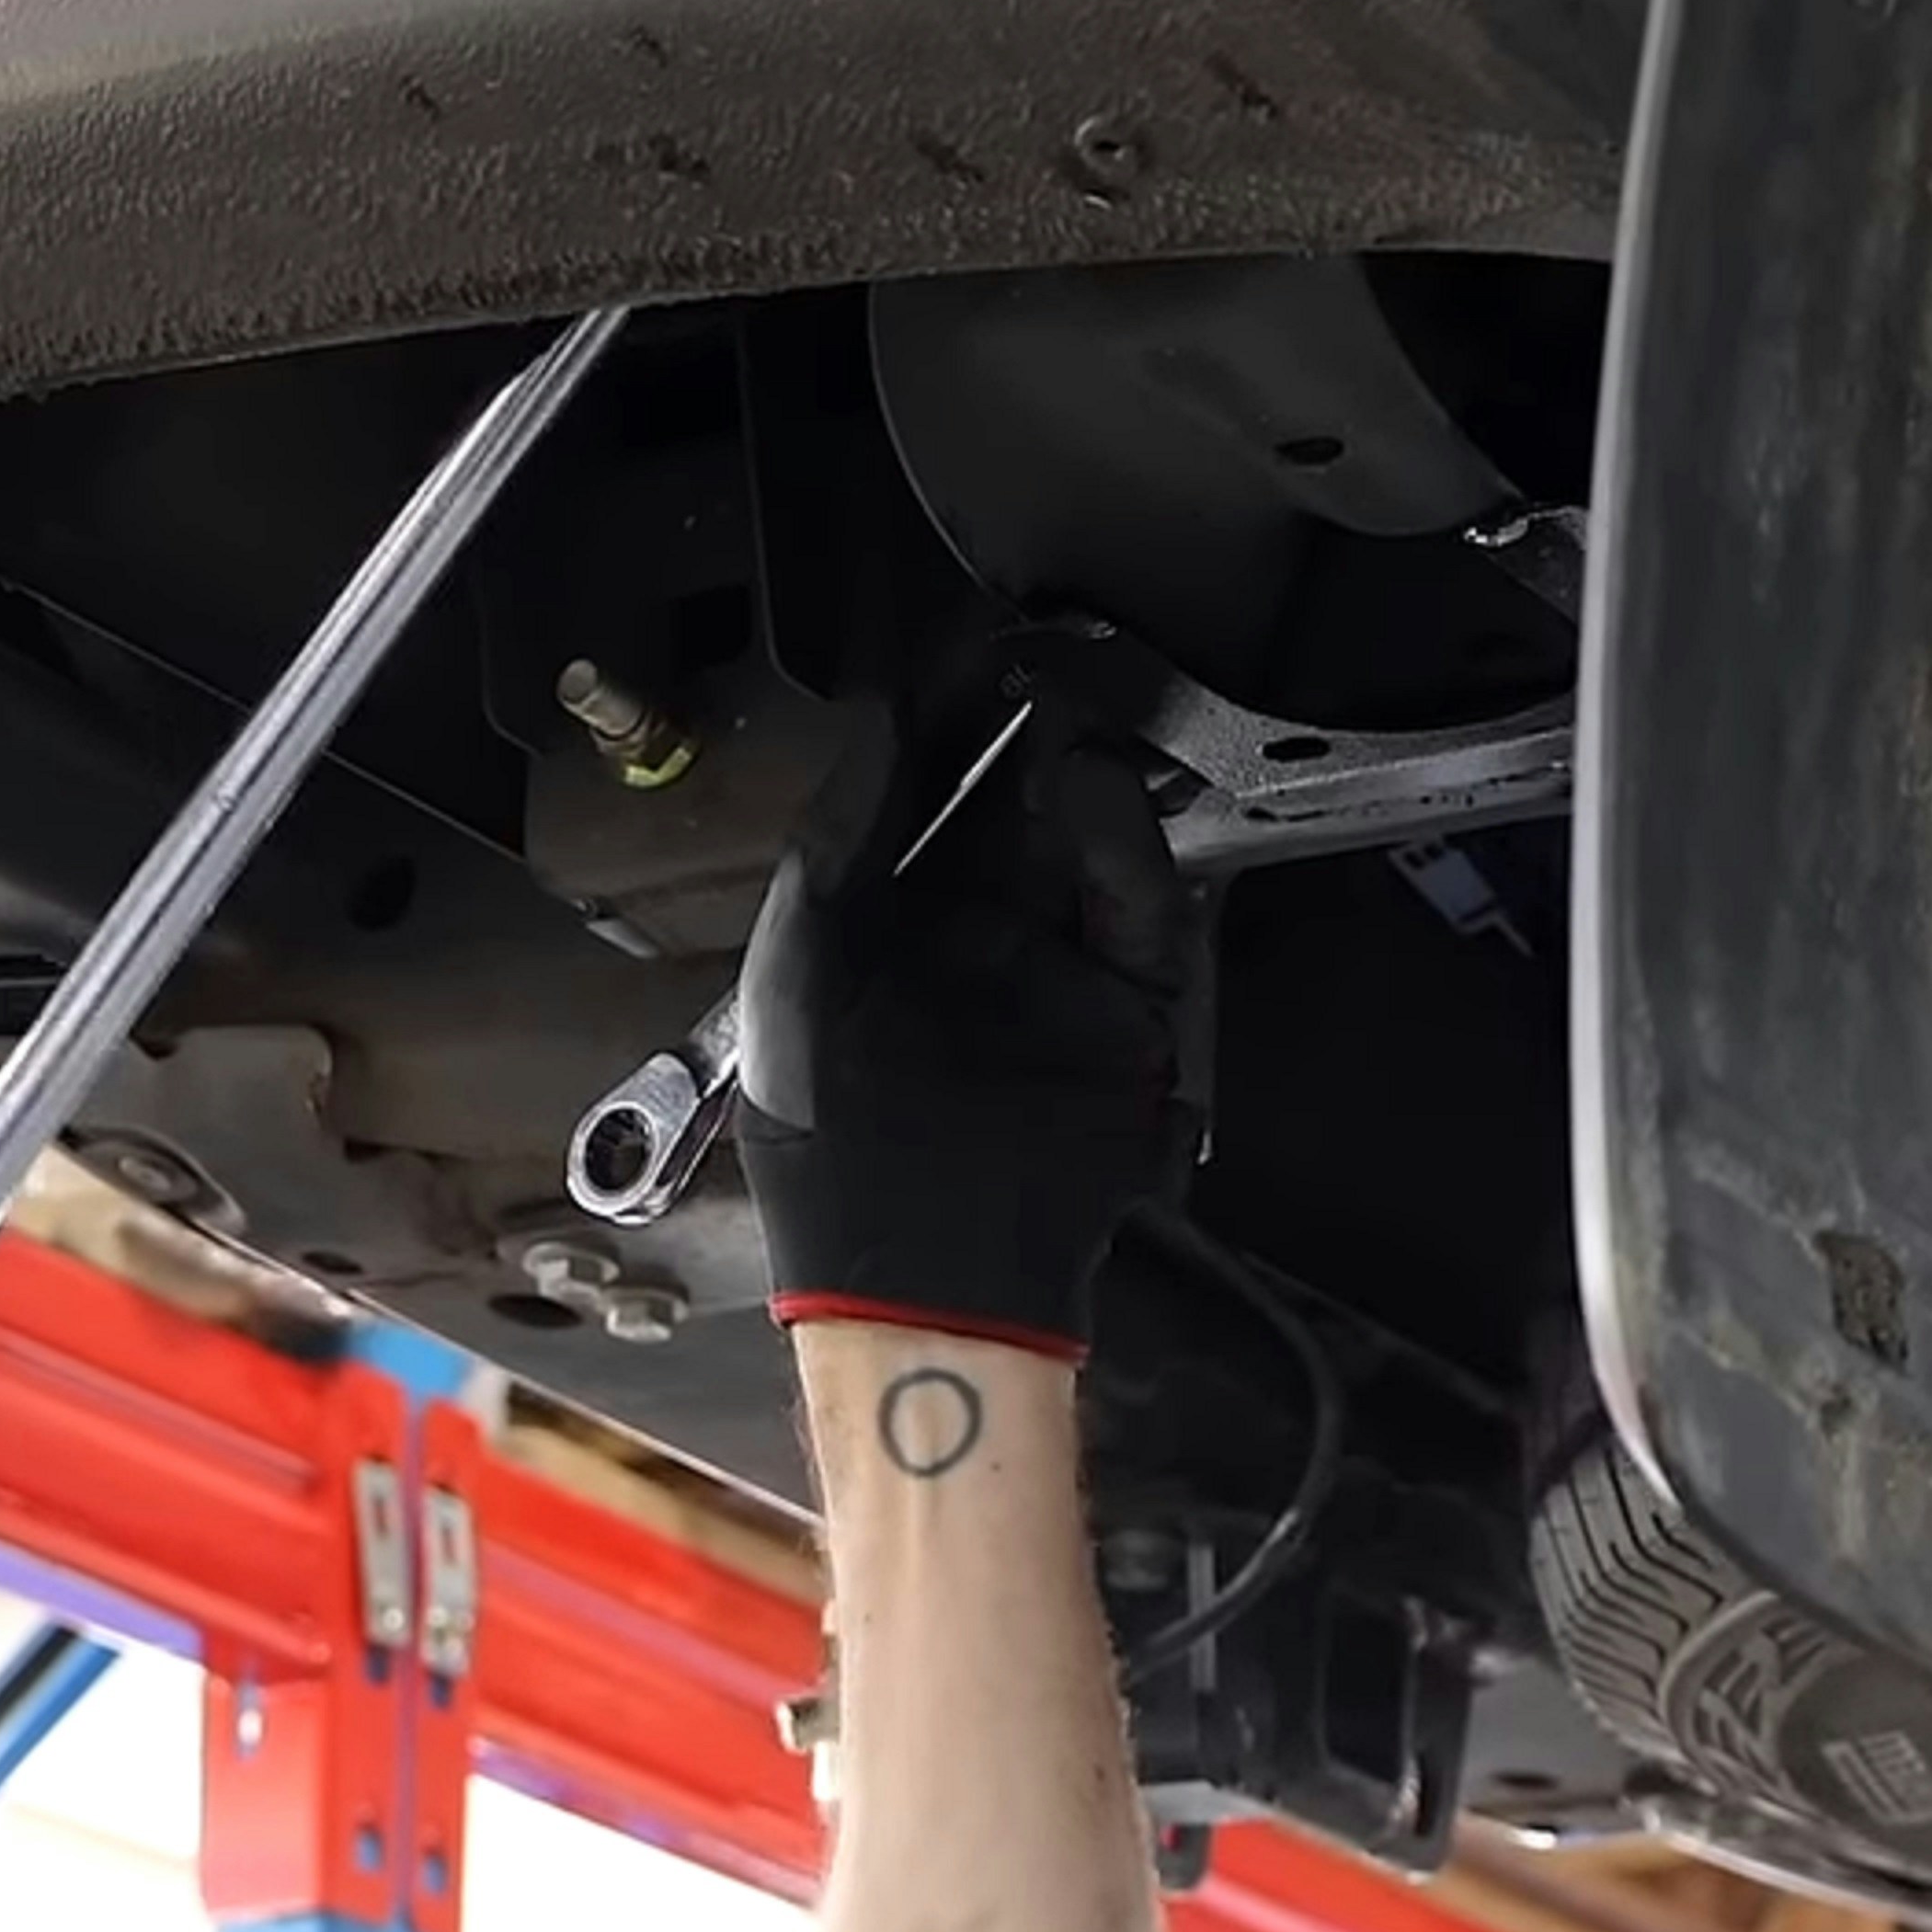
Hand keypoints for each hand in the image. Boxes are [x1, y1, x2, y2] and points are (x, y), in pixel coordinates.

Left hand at [734, 666, 1197, 1353]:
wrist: (915, 1278)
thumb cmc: (830, 1155)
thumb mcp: (793, 974)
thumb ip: (831, 843)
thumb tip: (875, 721)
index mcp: (889, 935)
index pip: (926, 800)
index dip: (943, 721)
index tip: (958, 654)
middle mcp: (978, 947)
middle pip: (1016, 805)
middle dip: (1026, 726)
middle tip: (1032, 653)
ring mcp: (1057, 977)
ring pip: (1085, 844)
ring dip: (1079, 766)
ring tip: (1062, 702)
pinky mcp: (1129, 1017)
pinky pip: (1139, 912)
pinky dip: (1122, 844)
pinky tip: (1089, 785)